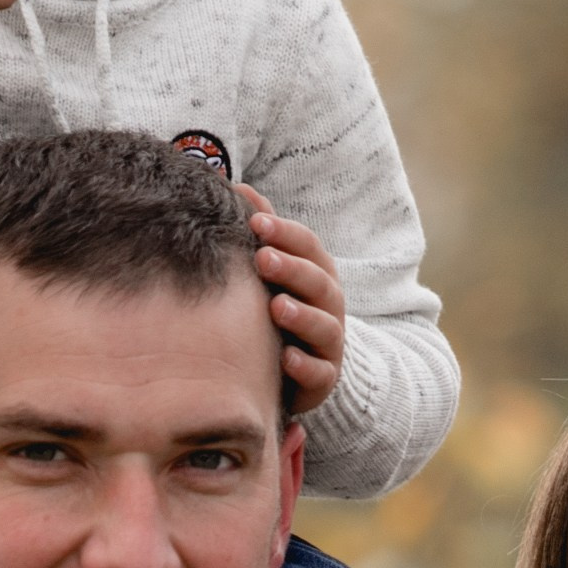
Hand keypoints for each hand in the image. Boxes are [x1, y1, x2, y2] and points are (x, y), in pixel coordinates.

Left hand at [235, 191, 344, 411]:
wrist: (293, 370)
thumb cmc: (278, 308)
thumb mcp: (271, 270)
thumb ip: (262, 233)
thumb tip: (239, 188)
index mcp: (316, 274)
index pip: (309, 247)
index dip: (286, 233)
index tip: (256, 222)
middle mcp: (328, 307)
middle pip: (320, 283)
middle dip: (293, 269)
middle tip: (262, 258)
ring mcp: (327, 344)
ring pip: (324, 328)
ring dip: (302, 316)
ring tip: (277, 307)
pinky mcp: (323, 380)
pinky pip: (320, 374)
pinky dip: (305, 366)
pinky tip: (285, 359)